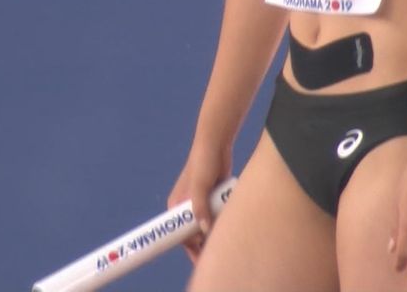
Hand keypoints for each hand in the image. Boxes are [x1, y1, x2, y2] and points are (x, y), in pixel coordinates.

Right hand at [167, 143, 231, 262]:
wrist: (217, 145)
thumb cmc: (203, 163)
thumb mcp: (199, 186)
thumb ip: (201, 208)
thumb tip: (205, 230)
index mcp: (176, 206)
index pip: (181, 235)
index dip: (192, 248)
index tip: (203, 261)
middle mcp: (186, 207)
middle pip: (195, 234)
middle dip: (205, 244)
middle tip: (219, 254)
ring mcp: (201, 203)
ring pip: (208, 226)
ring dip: (216, 232)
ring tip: (227, 238)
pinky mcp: (212, 198)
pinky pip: (216, 215)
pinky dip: (222, 220)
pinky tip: (230, 220)